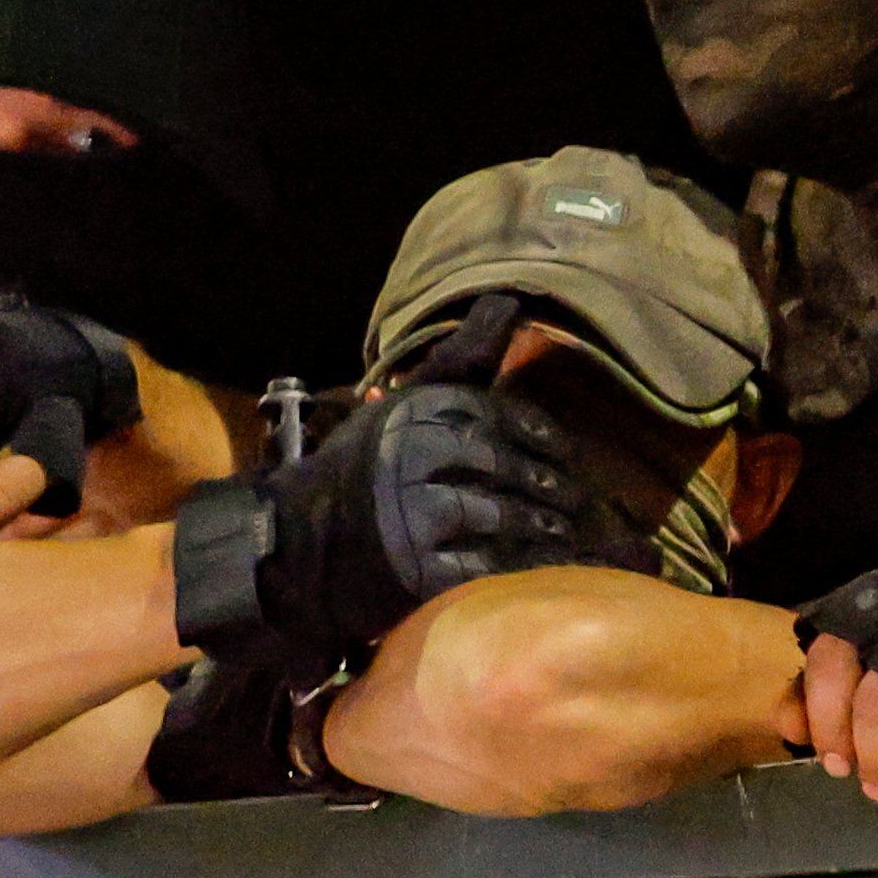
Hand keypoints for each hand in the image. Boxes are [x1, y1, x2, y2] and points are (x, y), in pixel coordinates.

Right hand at [170, 381, 638, 675]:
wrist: (296, 548)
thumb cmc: (359, 471)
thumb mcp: (403, 403)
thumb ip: (462, 359)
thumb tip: (509, 301)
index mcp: (419, 411)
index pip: (507, 420)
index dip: (544, 441)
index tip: (565, 458)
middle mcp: (419, 457)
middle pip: (515, 472)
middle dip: (555, 491)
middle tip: (581, 507)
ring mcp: (418, 515)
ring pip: (509, 519)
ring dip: (549, 531)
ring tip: (568, 537)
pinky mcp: (418, 571)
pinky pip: (490, 569)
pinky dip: (524, 572)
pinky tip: (544, 576)